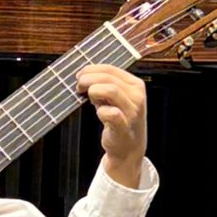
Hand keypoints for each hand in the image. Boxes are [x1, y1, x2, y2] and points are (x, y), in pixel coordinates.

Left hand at [77, 64, 147, 185]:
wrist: (128, 147)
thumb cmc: (119, 119)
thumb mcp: (115, 97)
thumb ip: (104, 85)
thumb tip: (84, 75)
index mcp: (135, 84)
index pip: (110, 69)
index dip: (91, 69)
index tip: (80, 75)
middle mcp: (137, 96)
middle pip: (108, 78)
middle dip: (88, 79)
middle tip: (78, 86)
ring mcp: (133, 111)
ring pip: (111, 90)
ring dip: (93, 91)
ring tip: (87, 97)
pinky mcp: (124, 126)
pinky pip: (111, 113)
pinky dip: (100, 111)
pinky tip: (98, 112)